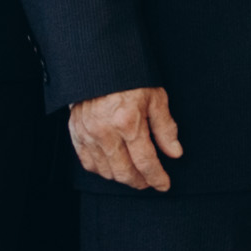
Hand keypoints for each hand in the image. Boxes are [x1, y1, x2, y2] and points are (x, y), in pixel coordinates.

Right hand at [68, 84, 182, 194]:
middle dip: (140, 182)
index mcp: (128, 122)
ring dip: (122, 178)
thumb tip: (175, 153)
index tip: (164, 185)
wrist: (99, 65)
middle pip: (124, 172)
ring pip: (106, 171)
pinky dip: (102, 170)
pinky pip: (88, 163)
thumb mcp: (156, 98)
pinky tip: (114, 167)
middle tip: (150, 182)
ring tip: (135, 174)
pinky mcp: (76, 133)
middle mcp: (105, 132)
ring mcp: (88, 134)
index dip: (157, 177)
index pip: (145, 161)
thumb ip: (165, 128)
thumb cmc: (131, 79)